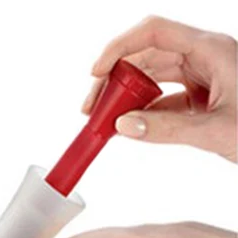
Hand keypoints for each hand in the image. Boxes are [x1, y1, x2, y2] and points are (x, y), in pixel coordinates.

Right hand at [82, 16, 236, 161]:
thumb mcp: (216, 131)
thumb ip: (166, 129)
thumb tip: (123, 126)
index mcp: (212, 51)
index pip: (154, 33)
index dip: (119, 48)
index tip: (96, 73)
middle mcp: (204, 57)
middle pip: (146, 56)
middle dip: (115, 79)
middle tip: (92, 108)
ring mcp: (202, 76)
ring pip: (152, 76)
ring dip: (126, 96)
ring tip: (105, 118)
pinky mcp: (201, 95)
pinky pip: (163, 97)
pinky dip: (144, 111)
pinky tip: (129, 125)